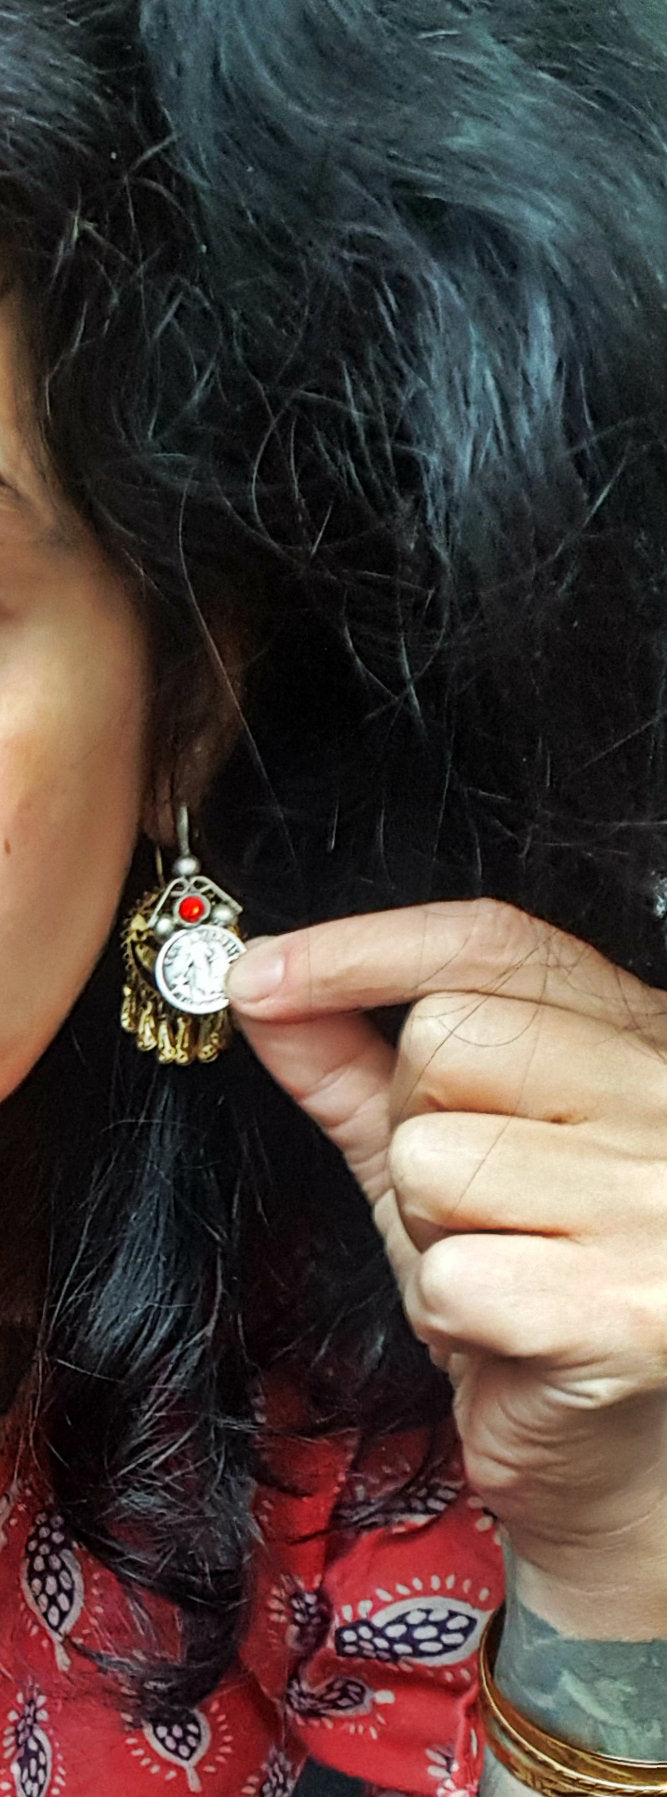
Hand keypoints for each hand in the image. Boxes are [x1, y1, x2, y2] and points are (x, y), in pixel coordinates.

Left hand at [226, 899, 666, 1558]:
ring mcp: (657, 1200)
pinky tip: (508, 1330)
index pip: (492, 942)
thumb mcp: (440, 1154)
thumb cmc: (537, 1287)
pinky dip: (449, 1316)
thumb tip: (260, 987)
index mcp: (635, 1036)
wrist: (624, 1452)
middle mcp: (664, 1097)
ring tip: (499, 1266)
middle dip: (413, 1125)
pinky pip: (452, 1275)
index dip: (363, 948)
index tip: (260, 973)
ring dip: (429, 1233)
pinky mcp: (631, 1309)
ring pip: (432, 1159)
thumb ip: (352, 1066)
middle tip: (472, 1201)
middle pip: (443, 1041)